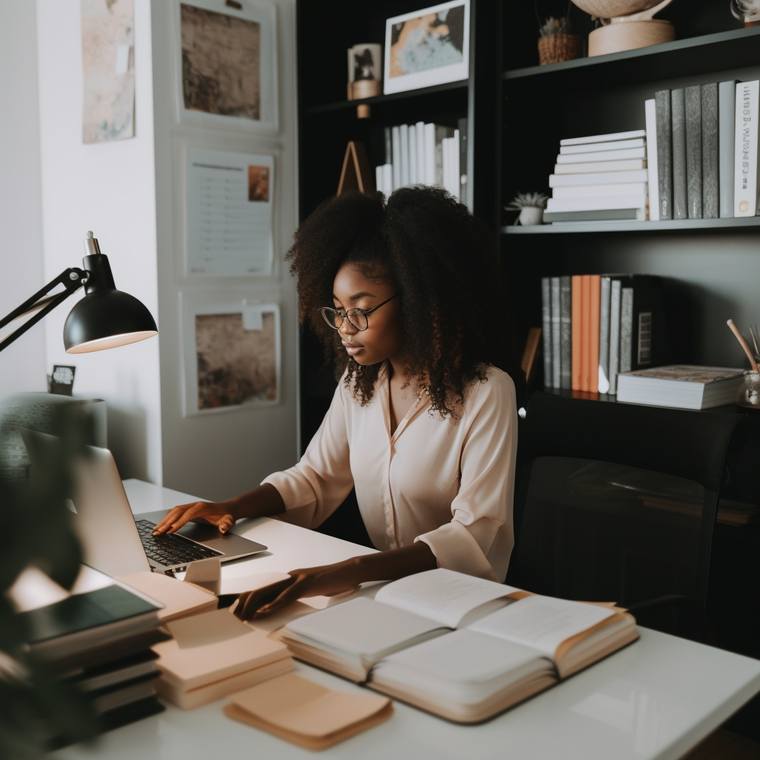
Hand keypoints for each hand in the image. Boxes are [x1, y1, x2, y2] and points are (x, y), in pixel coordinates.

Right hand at [152, 500, 235, 534]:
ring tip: (155, 530)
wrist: (227, 509)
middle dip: (167, 522)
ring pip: (174, 512)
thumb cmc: (227, 515)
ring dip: (164, 520)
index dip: (179, 522)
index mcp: (203, 507)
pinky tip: (162, 526)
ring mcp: (191, 506)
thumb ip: (227, 525)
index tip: (170, 530)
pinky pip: (175, 513)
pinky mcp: (188, 510)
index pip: (188, 514)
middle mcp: (195, 505)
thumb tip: (223, 528)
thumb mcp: (229, 521)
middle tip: (157, 532)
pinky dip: (167, 519)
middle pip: (178, 512)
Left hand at [233, 559, 360, 619]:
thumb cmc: (331, 581)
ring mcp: (297, 578)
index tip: (237, 613)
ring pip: (268, 591)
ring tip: (243, 618)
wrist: (349, 570)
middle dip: (243, 604)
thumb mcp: (309, 591)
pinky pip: (286, 595)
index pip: (263, 589)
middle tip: (233, 617)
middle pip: (259, 589)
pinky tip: (264, 612)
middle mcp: (288, 577)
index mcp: (288, 580)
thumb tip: (282, 608)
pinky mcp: (306, 582)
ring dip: (253, 605)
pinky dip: (273, 604)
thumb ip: (295, 596)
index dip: (247, 600)